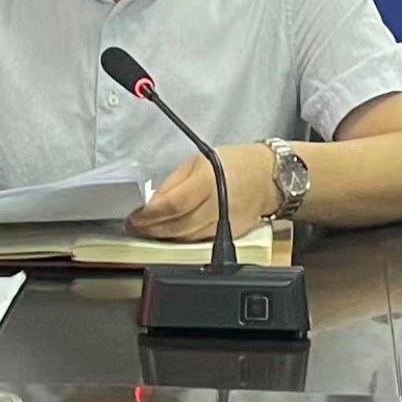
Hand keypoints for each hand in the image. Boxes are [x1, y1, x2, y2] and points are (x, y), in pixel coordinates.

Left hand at [127, 143, 276, 242]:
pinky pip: (199, 241)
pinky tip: (170, 235)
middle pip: (177, 226)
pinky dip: (181, 239)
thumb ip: (173, 182)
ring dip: (163, 237)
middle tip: (134, 227)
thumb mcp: (198, 160)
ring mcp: (225, 224)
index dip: (149, 214)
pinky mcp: (229, 235)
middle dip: (151, 229)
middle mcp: (217, 206)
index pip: (172, 204)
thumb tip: (152, 201)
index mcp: (208, 181)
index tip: (134, 216)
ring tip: (147, 231)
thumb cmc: (234, 163)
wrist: (267, 176)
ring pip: (186, 238)